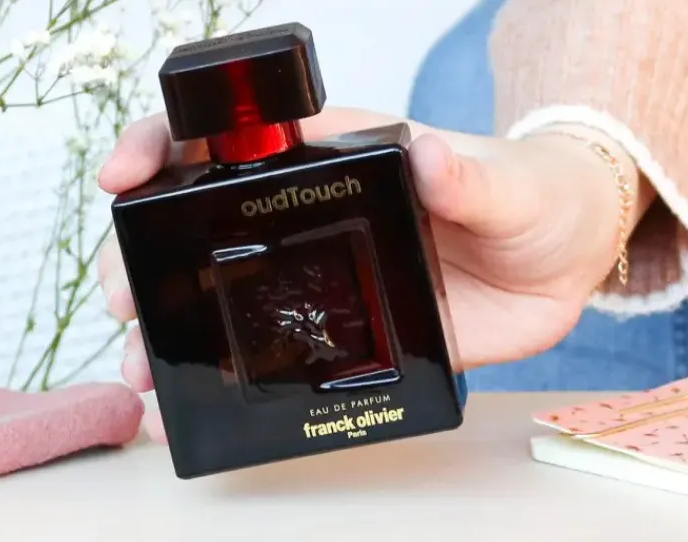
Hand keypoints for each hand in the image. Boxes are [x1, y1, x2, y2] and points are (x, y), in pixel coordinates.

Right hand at [98, 107, 643, 441]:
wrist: (563, 259)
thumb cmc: (529, 193)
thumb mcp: (502, 182)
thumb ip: (466, 176)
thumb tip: (431, 158)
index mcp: (330, 155)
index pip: (223, 134)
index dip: (162, 144)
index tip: (126, 174)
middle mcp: (306, 212)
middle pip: (194, 221)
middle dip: (140, 254)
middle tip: (124, 298)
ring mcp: (315, 272)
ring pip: (217, 293)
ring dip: (166, 328)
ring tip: (140, 365)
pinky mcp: (340, 330)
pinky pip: (264, 353)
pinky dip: (215, 378)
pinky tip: (182, 405)